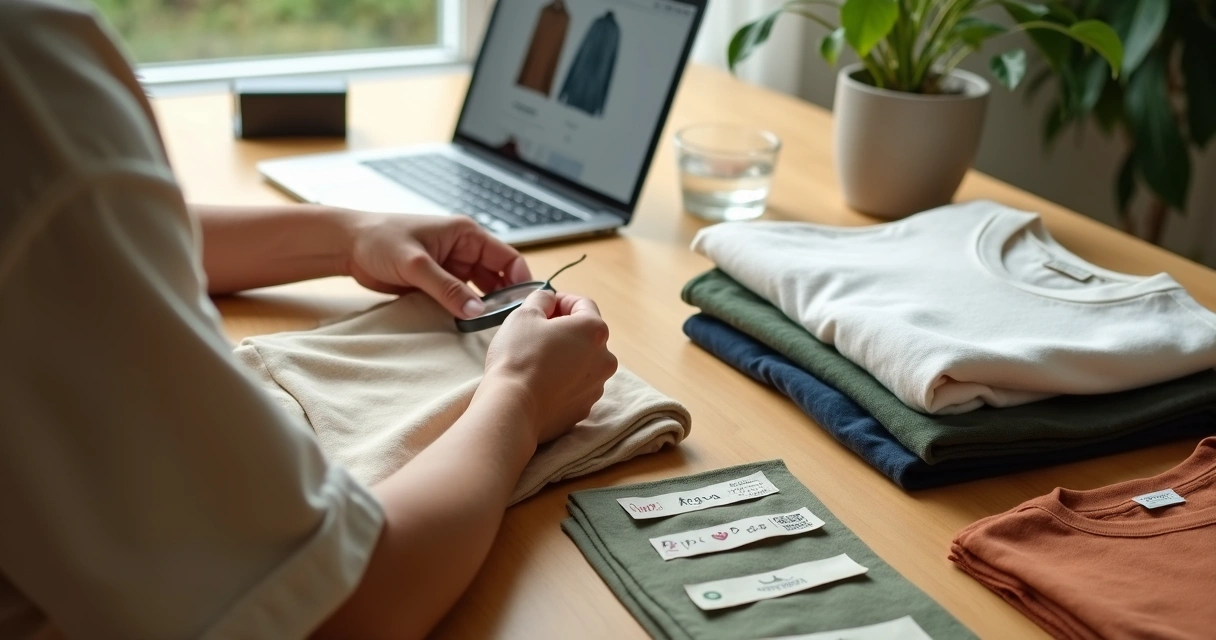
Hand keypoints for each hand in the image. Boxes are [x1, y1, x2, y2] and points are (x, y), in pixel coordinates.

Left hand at [344, 213, 531, 317]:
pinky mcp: (437, 282)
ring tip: (487, 328)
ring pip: (478, 291)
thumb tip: (476, 311)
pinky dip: (464, 311)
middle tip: (505, 323)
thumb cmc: (379, 239)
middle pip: (497, 277)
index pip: (507, 258)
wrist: (347, 245)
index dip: (519, 281)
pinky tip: (465, 326)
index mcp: (466, 234)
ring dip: (482, 307)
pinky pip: (459, 299)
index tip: (522, 305)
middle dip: (502, 299)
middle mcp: (463, 250)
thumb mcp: (416, 264)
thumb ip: (447, 288)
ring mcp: (451, 268)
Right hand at [482, 290, 617, 443]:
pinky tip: (540, 382)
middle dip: (564, 329)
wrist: (511, 409)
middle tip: (536, 332)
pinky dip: (563, 380)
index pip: (583, 304)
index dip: (560, 300)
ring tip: (536, 360)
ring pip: (582, 362)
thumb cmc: (518, 356)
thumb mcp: (524, 314)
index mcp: (595, 331)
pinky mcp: (584, 408)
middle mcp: (605, 358)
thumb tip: (549, 300)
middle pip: (586, 334)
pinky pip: (575, 386)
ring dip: (565, 355)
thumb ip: (542, 299)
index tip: (543, 306)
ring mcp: (597, 387)